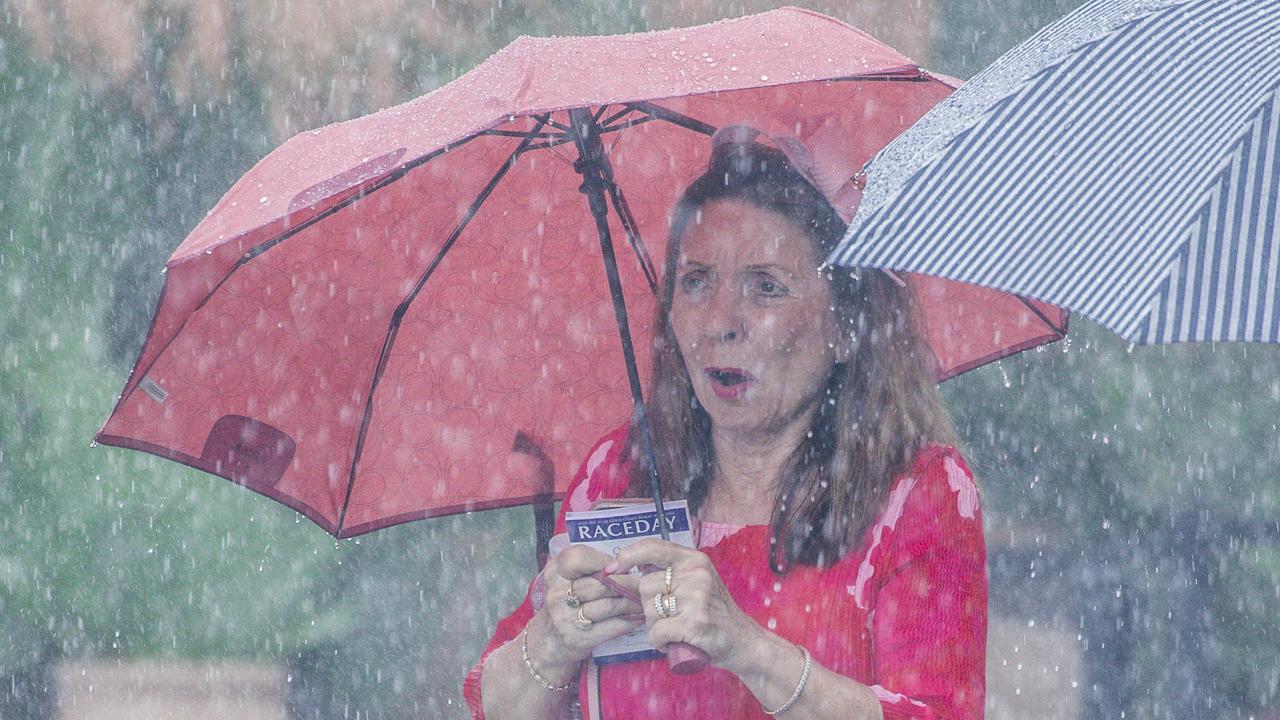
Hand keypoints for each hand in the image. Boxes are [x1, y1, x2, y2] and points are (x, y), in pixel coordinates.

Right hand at [528, 545, 643, 678]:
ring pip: (609, 606)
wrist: (549, 640)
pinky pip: (611, 627)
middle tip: (644, 583)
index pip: (577, 558)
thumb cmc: (566, 602)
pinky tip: (639, 617)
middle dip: (628, 583)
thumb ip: (589, 568)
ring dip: (632, 602)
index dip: (603, 560)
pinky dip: (629, 621)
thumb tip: (627, 563)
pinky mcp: (577, 639)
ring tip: (645, 600)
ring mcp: (564, 619)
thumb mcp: (567, 579)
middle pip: (600, 584)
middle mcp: (555, 594)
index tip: (621, 565)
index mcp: (554, 573)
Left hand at [608, 539, 764, 670]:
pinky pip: (657, 632)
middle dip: (649, 607)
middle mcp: (696, 574)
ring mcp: (697, 599)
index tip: (612, 568)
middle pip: (645, 587)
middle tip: (669, 617)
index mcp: (694, 560)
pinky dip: (660, 642)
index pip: (653, 548)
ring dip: (655, 627)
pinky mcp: (695, 623)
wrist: (744, 641)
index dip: (628, 556)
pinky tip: (675, 642)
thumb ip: (670, 572)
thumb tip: (629, 566)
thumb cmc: (714, 613)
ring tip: (676, 629)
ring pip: (649, 611)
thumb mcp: (698, 581)